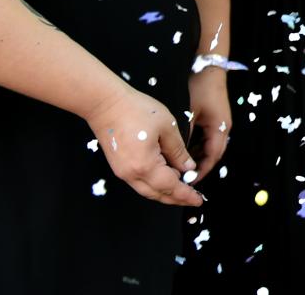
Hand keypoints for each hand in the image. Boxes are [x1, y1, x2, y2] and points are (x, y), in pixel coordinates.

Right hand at [84, 86, 202, 205]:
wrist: (105, 104)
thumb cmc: (137, 110)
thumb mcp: (167, 127)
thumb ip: (179, 151)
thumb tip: (189, 169)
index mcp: (145, 165)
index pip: (171, 187)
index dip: (186, 194)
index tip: (199, 200)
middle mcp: (131, 174)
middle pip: (158, 194)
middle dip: (177, 198)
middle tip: (194, 199)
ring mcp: (122, 172)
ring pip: (147, 190)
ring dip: (166, 193)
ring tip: (183, 192)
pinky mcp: (119, 166)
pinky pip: (140, 182)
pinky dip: (155, 185)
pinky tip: (166, 179)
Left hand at [186, 67, 231, 176]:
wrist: (208, 68)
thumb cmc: (199, 88)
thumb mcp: (189, 113)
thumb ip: (184, 134)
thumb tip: (176, 155)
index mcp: (220, 128)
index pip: (212, 156)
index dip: (201, 170)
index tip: (188, 181)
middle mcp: (223, 128)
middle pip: (213, 154)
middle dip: (200, 166)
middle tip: (183, 178)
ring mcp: (220, 123)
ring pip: (210, 147)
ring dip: (198, 157)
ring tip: (182, 167)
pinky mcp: (215, 118)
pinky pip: (208, 138)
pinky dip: (198, 147)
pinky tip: (185, 151)